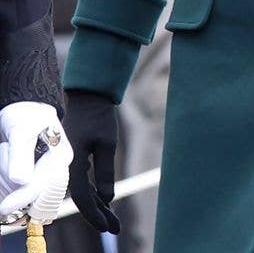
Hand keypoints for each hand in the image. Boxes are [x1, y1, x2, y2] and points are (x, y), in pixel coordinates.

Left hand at [0, 101, 72, 222]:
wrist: (21, 109)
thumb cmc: (26, 113)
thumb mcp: (23, 127)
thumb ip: (22, 153)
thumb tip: (22, 180)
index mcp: (60, 157)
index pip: (42, 185)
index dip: (23, 197)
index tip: (4, 207)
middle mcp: (53, 171)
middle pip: (28, 193)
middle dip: (8, 179)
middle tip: (4, 148)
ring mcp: (39, 177)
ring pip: (17, 194)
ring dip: (3, 178)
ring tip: (5, 150)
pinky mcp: (27, 181)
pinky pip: (12, 192)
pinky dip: (2, 183)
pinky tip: (2, 165)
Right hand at [64, 90, 119, 233]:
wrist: (88, 97)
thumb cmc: (98, 117)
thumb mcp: (107, 143)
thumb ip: (106, 171)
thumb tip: (108, 198)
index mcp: (71, 163)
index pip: (83, 198)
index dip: (96, 215)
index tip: (109, 227)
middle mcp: (65, 166)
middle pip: (82, 198)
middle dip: (98, 214)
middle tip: (116, 227)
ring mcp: (67, 163)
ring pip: (82, 191)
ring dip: (97, 204)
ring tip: (113, 218)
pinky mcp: (72, 159)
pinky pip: (81, 181)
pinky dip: (93, 191)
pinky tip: (104, 200)